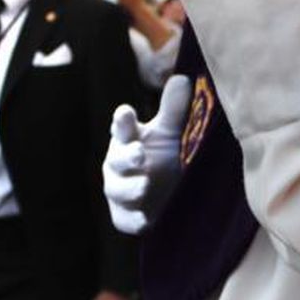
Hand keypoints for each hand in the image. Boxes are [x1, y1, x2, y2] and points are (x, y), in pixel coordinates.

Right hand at [103, 74, 192, 234]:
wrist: (166, 195)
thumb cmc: (163, 154)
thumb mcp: (169, 132)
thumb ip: (173, 109)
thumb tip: (183, 78)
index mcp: (128, 138)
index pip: (122, 126)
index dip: (123, 120)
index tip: (126, 112)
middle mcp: (118, 163)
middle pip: (116, 159)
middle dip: (126, 156)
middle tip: (139, 154)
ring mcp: (119, 190)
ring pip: (117, 189)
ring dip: (130, 188)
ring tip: (145, 185)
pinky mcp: (125, 215)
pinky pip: (125, 219)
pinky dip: (134, 220)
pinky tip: (145, 220)